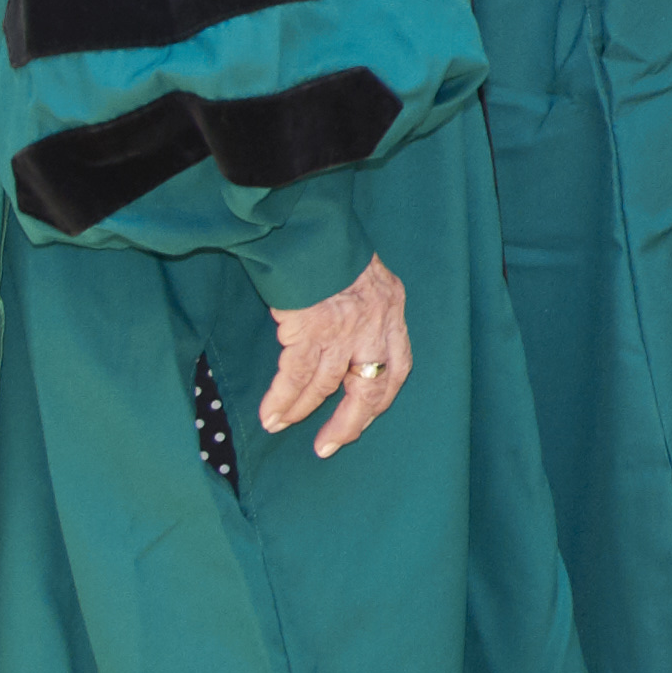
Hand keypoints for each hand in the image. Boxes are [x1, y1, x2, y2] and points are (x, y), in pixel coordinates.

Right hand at [258, 257, 411, 459]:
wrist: (307, 228)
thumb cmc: (331, 253)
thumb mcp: (368, 279)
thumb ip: (367, 312)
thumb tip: (353, 348)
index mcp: (392, 310)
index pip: (400, 365)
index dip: (381, 397)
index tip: (365, 418)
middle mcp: (376, 324)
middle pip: (371, 387)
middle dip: (350, 422)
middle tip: (329, 445)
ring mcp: (344, 329)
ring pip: (327, 385)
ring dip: (302, 410)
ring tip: (282, 425)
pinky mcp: (311, 329)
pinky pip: (297, 376)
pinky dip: (283, 399)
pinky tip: (272, 414)